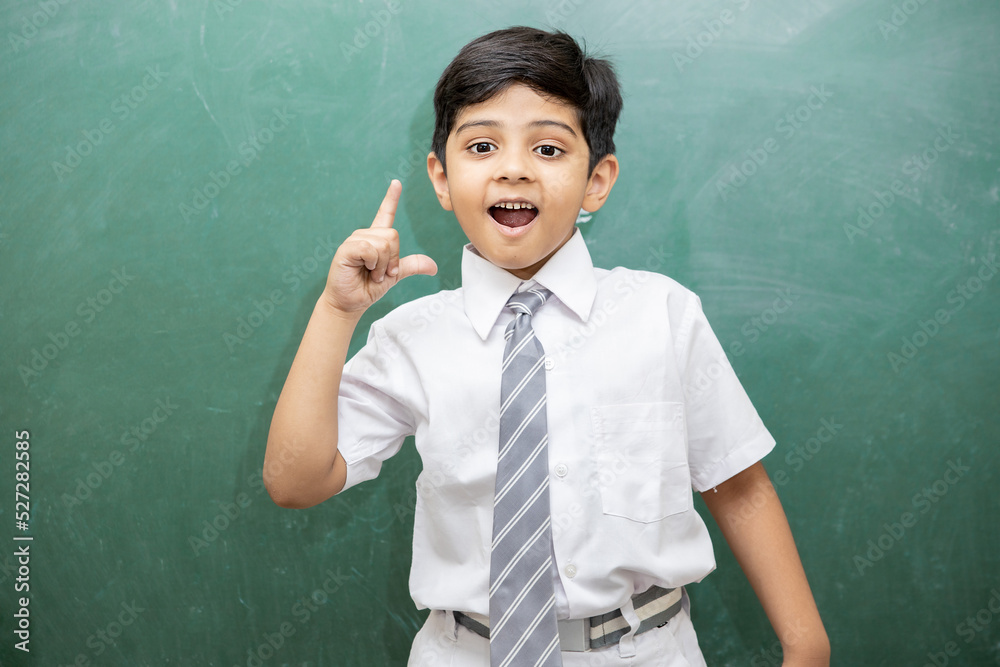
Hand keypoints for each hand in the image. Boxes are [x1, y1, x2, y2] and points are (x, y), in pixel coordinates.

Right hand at [323, 180, 436, 314]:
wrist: (351, 303)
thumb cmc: (368, 287)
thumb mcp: (395, 275)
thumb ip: (411, 266)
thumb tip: (433, 266)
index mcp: (377, 239)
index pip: (385, 214)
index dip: (391, 198)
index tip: (396, 183)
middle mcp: (365, 236)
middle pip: (393, 235)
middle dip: (392, 259)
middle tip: (381, 272)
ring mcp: (355, 241)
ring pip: (383, 243)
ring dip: (382, 265)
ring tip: (371, 273)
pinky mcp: (346, 249)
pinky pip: (369, 249)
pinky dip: (373, 263)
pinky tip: (364, 269)